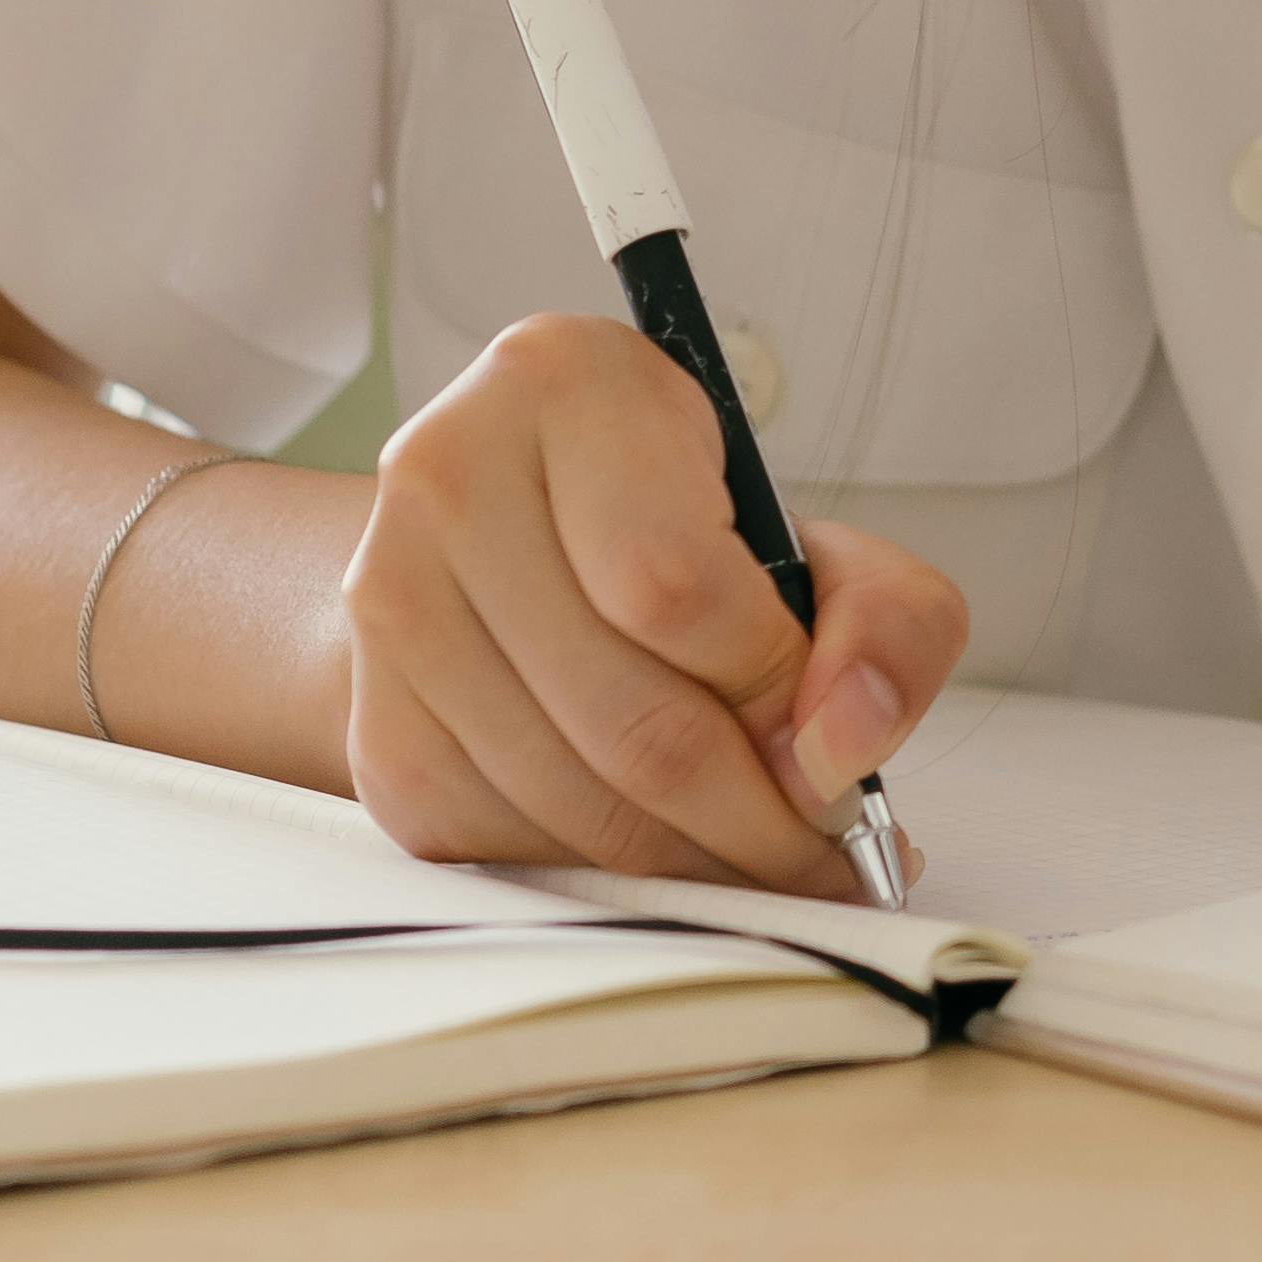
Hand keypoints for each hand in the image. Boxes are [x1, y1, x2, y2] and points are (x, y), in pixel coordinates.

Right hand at [336, 312, 966, 889]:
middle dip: (757, 820)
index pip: (672, 586)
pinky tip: (665, 846)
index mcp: (564, 386)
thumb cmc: (675, 533)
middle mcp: (448, 478)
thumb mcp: (809, 535)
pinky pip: (509, 846)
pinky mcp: (374, 724)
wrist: (514, 544)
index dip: (773, 692)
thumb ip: (887, 621)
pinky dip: (609, 875)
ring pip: (572, 804)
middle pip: (628, 720)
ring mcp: (390, 605)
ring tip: (762, 855)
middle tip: (824, 855)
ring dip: (694, 866)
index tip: (831, 742)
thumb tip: (845, 748)